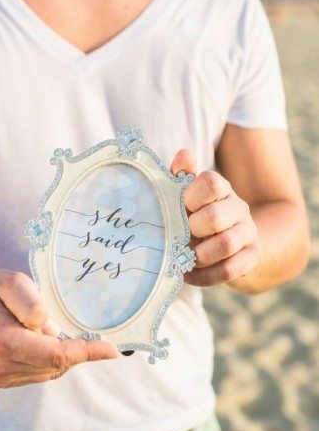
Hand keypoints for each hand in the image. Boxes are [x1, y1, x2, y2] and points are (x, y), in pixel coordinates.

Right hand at [0, 268, 118, 387]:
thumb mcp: (11, 281)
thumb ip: (31, 303)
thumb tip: (51, 328)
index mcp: (3, 342)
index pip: (56, 354)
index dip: (87, 352)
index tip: (112, 350)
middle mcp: (1, 367)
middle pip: (57, 363)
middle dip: (73, 348)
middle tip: (74, 327)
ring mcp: (0, 378)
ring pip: (50, 370)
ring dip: (60, 353)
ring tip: (43, 328)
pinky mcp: (1, 381)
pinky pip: (40, 372)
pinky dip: (48, 358)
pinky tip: (38, 340)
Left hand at [170, 150, 261, 286]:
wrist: (231, 239)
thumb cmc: (199, 213)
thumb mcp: (188, 193)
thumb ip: (182, 175)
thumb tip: (183, 154)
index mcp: (221, 188)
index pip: (211, 183)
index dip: (191, 196)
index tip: (181, 207)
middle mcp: (238, 207)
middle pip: (215, 217)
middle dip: (192, 229)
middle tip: (179, 236)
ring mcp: (248, 232)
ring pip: (225, 244)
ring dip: (198, 255)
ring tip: (183, 258)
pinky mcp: (252, 256)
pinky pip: (230, 270)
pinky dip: (205, 276)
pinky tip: (189, 274)